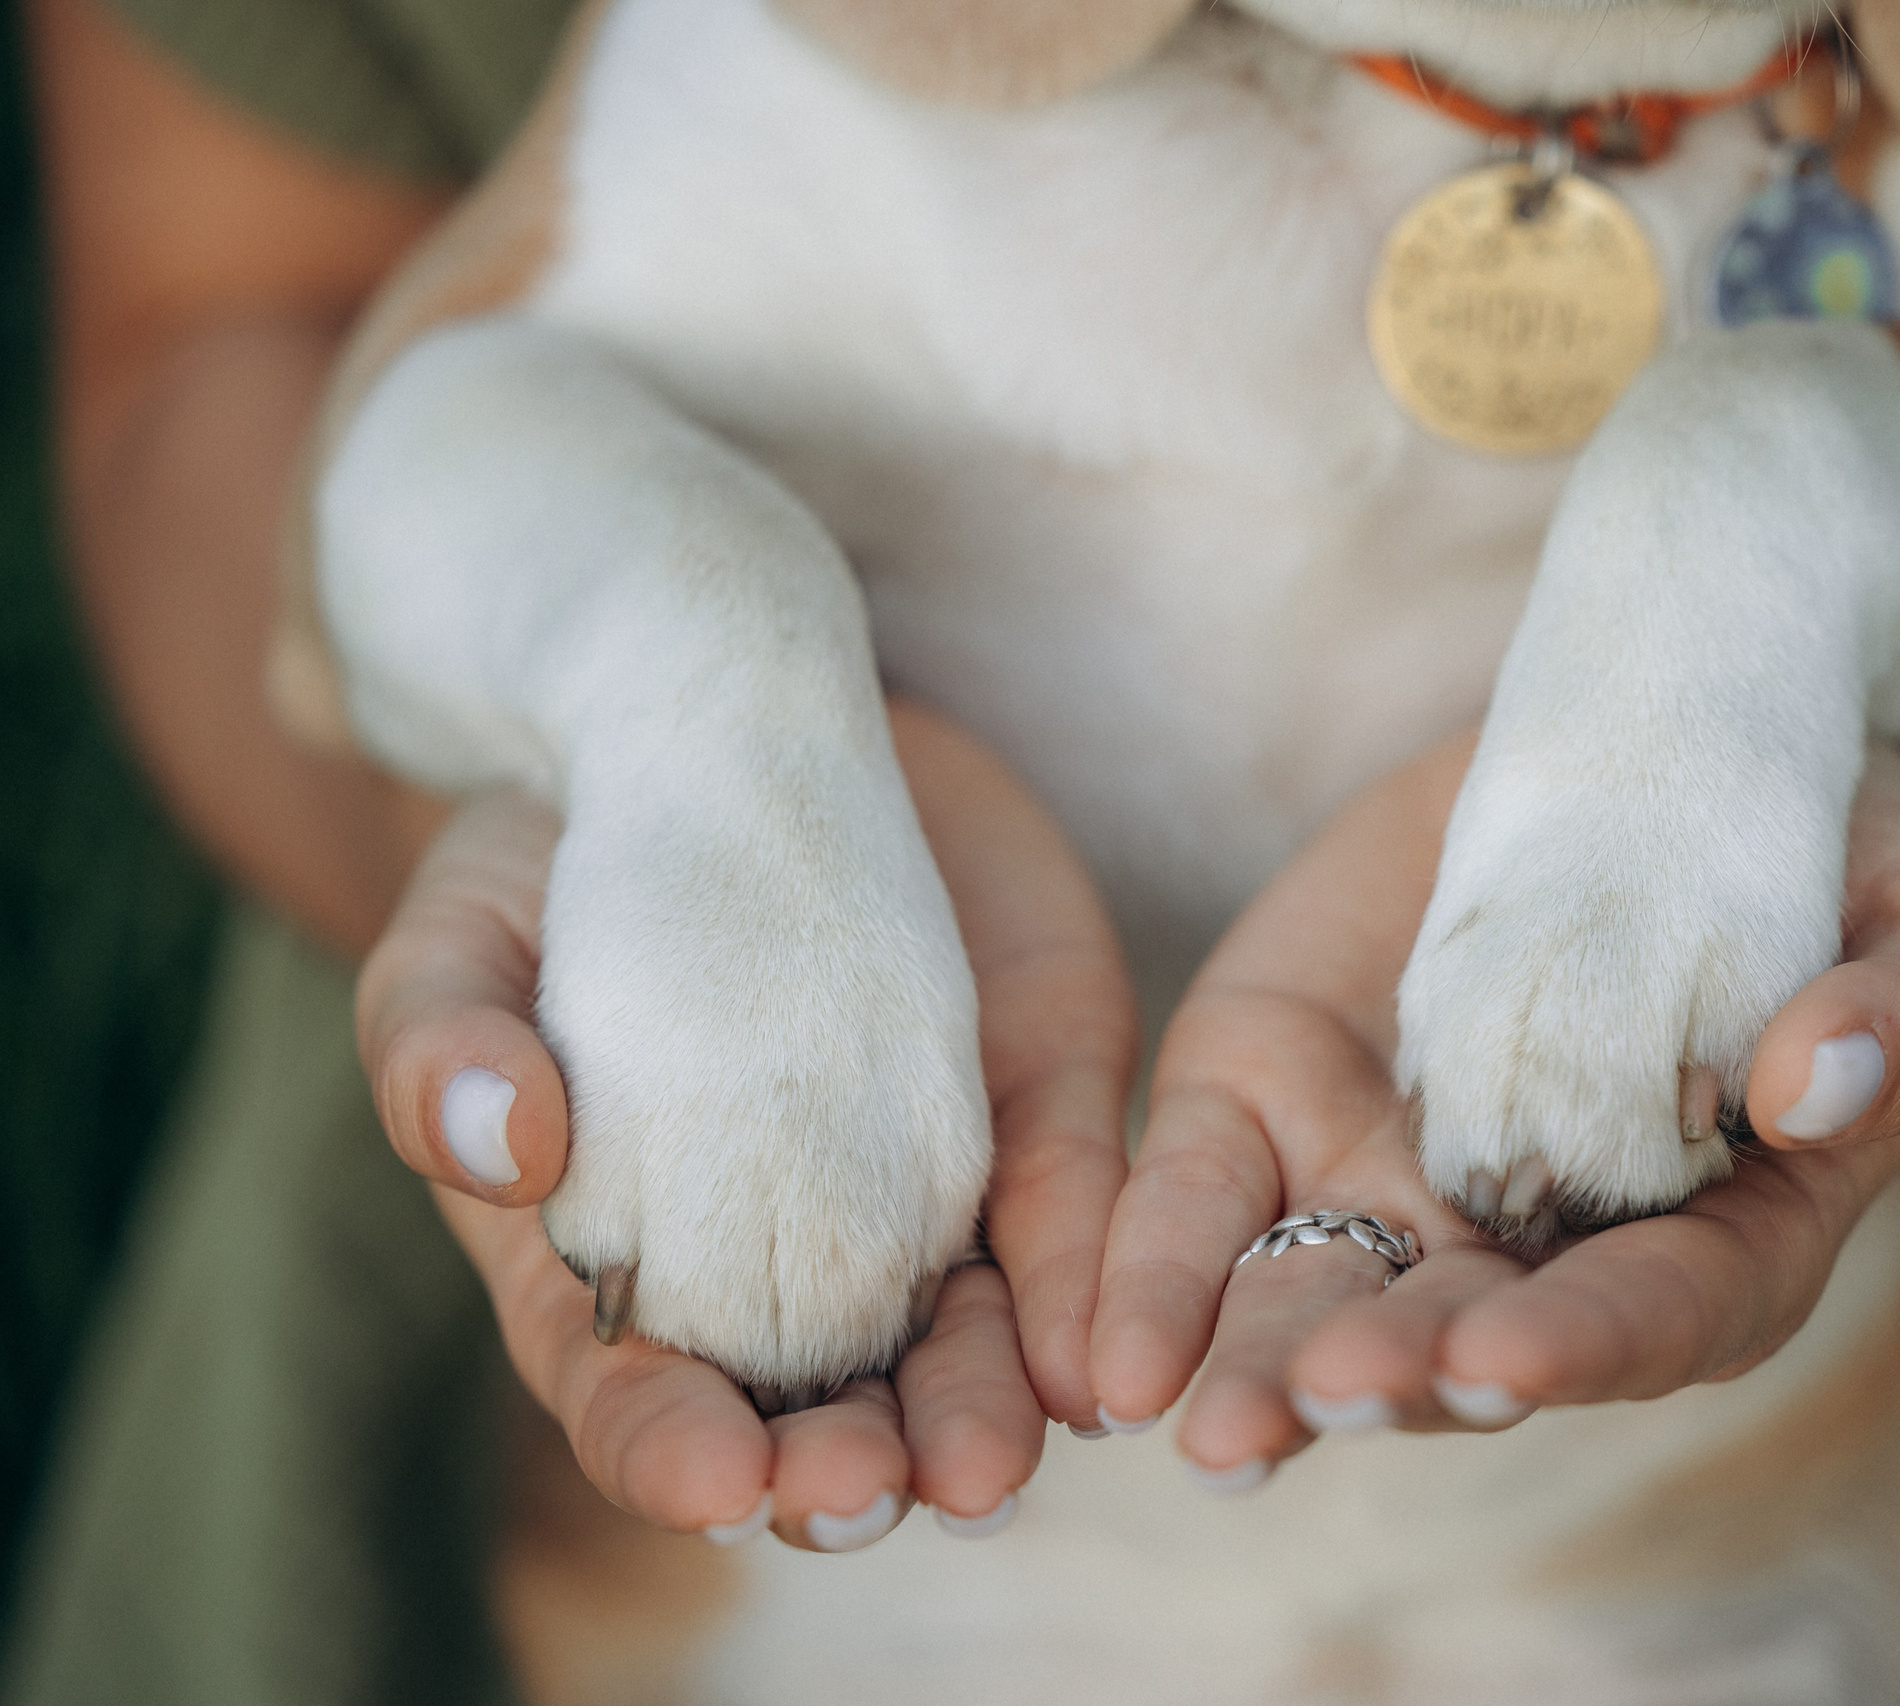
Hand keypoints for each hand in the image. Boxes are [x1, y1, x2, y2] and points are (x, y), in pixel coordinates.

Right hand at [355, 704, 1134, 1548]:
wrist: (694, 756)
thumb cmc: (533, 890)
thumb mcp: (454, 950)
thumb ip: (441, 1053)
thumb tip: (504, 1144)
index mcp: (602, 1272)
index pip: (635, 1401)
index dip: (669, 1448)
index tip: (714, 1472)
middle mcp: (761, 1271)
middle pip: (807, 1414)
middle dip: (838, 1467)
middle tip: (866, 1484)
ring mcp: (894, 1208)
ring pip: (944, 1356)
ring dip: (968, 1421)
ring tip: (982, 1464)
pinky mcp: (1006, 1126)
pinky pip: (1048, 1228)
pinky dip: (1071, 1293)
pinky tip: (1092, 1362)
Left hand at [1087, 738, 1899, 1480]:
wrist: (1683, 769)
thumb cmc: (1858, 882)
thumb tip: (1821, 1083)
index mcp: (1723, 1243)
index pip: (1655, 1317)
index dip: (1581, 1342)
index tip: (1503, 1353)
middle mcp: (1548, 1250)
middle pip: (1465, 1342)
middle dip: (1388, 1380)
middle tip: (1309, 1405)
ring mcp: (1409, 1184)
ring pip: (1322, 1300)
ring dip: (1256, 1360)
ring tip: (1192, 1411)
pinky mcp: (1290, 1099)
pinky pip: (1210, 1198)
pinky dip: (1151, 1264)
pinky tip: (1098, 1345)